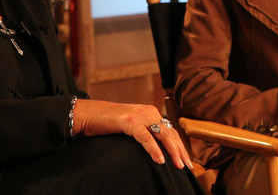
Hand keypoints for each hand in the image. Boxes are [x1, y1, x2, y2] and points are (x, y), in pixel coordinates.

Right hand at [72, 99, 192, 169]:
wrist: (89, 114)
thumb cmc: (108, 124)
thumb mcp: (131, 127)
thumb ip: (144, 132)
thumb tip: (158, 150)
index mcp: (150, 112)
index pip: (170, 130)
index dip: (180, 146)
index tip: (187, 160)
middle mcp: (148, 111)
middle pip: (170, 133)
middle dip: (180, 150)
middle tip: (188, 166)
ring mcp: (139, 115)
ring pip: (161, 134)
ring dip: (172, 151)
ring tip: (178, 165)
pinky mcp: (129, 120)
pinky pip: (145, 136)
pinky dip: (153, 148)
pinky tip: (159, 159)